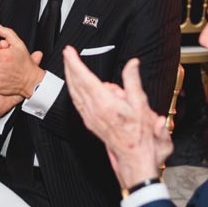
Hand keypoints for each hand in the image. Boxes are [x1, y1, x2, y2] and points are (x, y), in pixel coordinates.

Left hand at [63, 47, 169, 187]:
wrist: (134, 155)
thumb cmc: (139, 133)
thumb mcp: (141, 103)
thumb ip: (133, 81)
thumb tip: (132, 63)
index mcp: (104, 103)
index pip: (84, 78)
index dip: (75, 63)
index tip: (69, 51)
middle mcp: (93, 110)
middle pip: (75, 83)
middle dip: (69, 66)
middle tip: (66, 53)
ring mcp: (89, 117)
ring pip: (74, 93)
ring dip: (70, 77)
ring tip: (69, 65)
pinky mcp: (89, 122)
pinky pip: (77, 103)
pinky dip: (73, 90)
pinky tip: (74, 86)